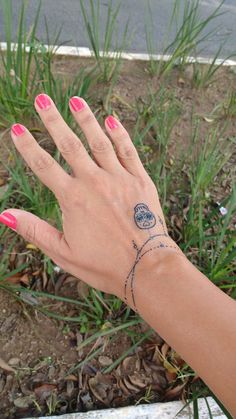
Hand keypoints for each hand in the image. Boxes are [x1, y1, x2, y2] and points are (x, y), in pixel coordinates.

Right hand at [0, 94, 179, 302]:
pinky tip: (112, 120)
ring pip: (99, 142)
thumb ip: (34, 230)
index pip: (44, 165)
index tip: (17, 128)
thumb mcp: (63, 252)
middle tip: (43, 99)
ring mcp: (119, 178)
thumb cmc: (104, 265)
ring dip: (86, 119)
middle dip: (54, 120)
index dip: (28, 146)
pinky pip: (128, 151)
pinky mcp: (140, 180)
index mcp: (73, 199)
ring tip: (76, 99)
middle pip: (70, 145)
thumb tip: (5, 214)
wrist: (147, 268)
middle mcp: (95, 182)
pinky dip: (120, 134)